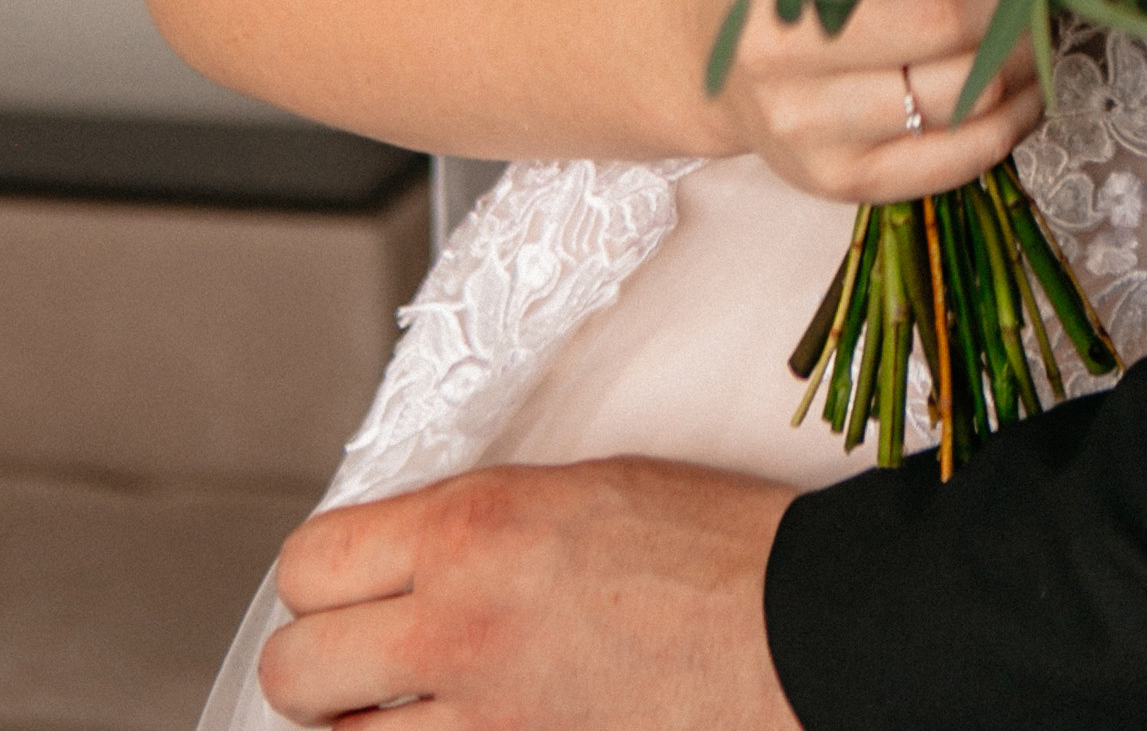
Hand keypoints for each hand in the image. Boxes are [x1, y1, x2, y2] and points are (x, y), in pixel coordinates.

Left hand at [263, 459, 796, 730]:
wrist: (800, 633)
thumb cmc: (715, 549)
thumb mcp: (583, 488)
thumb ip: (477, 524)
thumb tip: (406, 557)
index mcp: (476, 528)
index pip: (310, 563)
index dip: (323, 579)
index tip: (350, 587)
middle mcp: (461, 626)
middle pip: (298, 672)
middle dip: (322, 668)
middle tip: (367, 663)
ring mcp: (487, 723)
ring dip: (370, 730)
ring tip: (417, 711)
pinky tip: (472, 728)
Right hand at [716, 0, 1042, 202]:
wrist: (707, 57)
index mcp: (785, 19)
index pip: (934, 15)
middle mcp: (798, 100)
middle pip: (957, 72)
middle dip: (1017, 28)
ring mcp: (823, 155)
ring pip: (967, 118)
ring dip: (1020, 72)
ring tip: (1032, 29)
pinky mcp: (847, 189)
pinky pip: (957, 165)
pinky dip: (1008, 125)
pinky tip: (1022, 89)